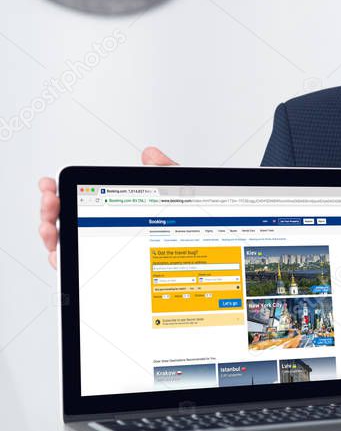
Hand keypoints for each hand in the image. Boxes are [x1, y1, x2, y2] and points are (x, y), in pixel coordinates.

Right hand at [38, 146, 176, 268]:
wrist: (202, 253)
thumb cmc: (185, 225)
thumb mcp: (176, 196)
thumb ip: (164, 173)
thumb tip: (151, 155)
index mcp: (113, 211)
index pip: (79, 199)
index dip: (59, 191)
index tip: (50, 184)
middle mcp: (101, 232)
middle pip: (65, 222)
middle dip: (50, 209)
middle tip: (51, 199)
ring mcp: (100, 253)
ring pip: (65, 245)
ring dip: (50, 234)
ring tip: (49, 225)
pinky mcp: (104, 274)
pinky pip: (77, 270)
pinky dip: (62, 262)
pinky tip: (59, 254)